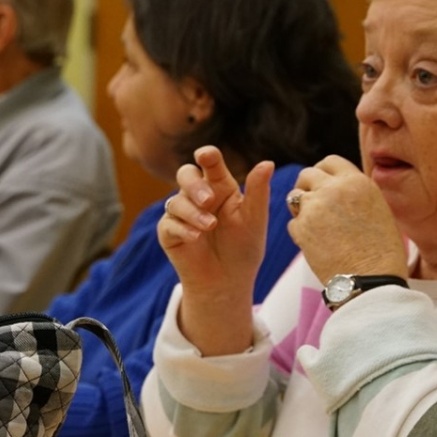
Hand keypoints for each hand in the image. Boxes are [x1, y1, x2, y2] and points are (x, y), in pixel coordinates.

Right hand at [158, 146, 272, 354]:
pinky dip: (182, 229)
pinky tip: (196, 237)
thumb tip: (269, 162)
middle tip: (208, 199)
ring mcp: (180, 214)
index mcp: (220, 187)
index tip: (205, 155)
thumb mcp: (254, 220)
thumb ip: (258, 192)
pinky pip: (168, 224)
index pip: (211, 164)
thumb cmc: (243, 249)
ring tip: (210, 226)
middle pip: (185, 175)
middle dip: (194, 185)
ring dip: (192, 212)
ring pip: (175, 201)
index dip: (206, 156)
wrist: (228, 282)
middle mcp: (197, 196)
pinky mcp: (169, 233)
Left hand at [286, 156, 407, 282]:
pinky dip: (300, 232)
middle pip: (307, 174)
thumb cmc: (382, 251)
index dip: (323, 172)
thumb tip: (340, 187)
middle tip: (312, 203)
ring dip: (300, 208)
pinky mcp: (301, 228)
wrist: (372, 280)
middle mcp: (334, 189)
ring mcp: (315, 208)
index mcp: (357, 182)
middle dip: (307, 186)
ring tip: (314, 225)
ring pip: (294, 197)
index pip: (330, 161)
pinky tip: (316, 245)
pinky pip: (293, 223)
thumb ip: (356, 194)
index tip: (322, 184)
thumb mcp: (378, 210)